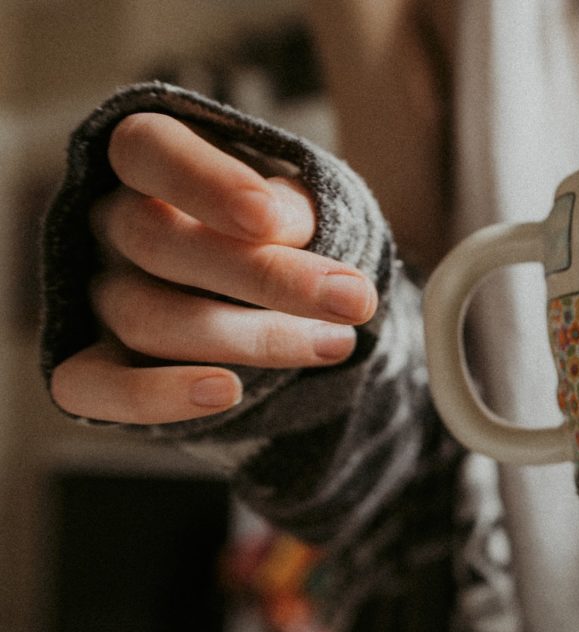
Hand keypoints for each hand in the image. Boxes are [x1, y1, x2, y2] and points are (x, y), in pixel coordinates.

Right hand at [50, 113, 378, 424]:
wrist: (262, 301)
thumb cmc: (274, 232)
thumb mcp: (289, 204)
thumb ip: (285, 209)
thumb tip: (280, 230)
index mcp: (146, 162)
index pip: (149, 150)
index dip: (206, 182)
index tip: (269, 219)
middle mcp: (108, 224)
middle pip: (157, 241)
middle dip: (264, 277)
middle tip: (354, 300)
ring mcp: (96, 296)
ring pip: (146, 318)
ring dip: (250, 339)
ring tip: (337, 344)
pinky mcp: (89, 368)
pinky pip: (97, 389)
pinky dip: (158, 397)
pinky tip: (227, 391)